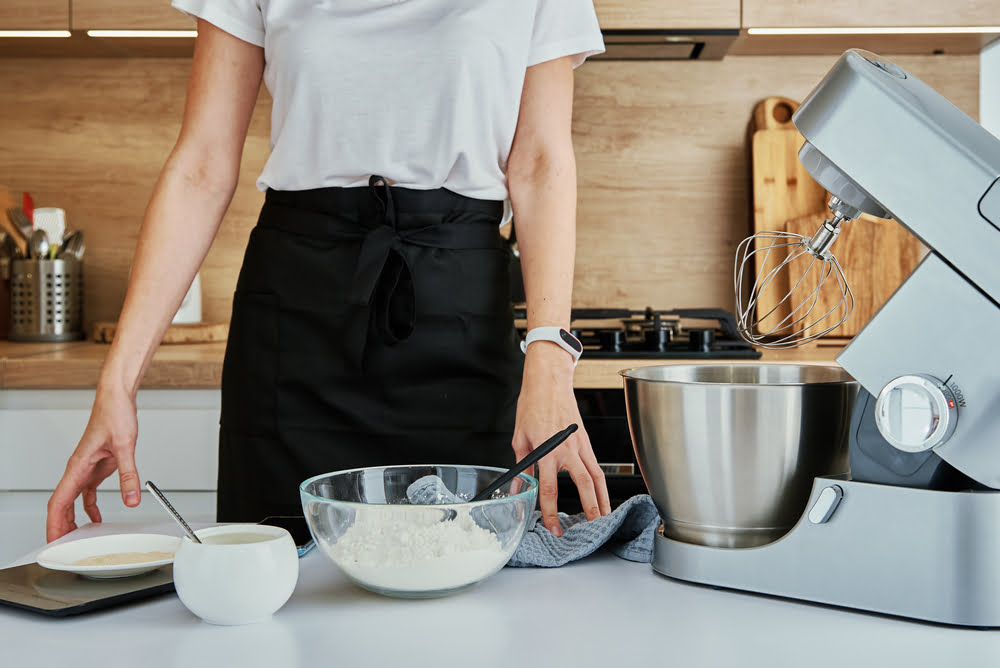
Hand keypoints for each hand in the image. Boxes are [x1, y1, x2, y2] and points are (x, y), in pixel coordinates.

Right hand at [46, 387, 140, 541]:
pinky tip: (97, 518)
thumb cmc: (114, 415)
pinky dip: (90, 506)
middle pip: (62, 504)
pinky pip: (89, 492)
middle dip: (60, 526)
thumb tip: (131, 498)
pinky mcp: (97, 466)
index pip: (59, 501)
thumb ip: (128, 474)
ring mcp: (87, 468)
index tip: (54, 540)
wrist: (117, 399)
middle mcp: (78, 469)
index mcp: (77, 466)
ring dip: (73, 519)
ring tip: (76, 538)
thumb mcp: (125, 446)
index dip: (54, 523)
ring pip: (73, 500)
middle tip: (62, 547)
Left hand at [512, 344, 610, 535]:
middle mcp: (567, 448)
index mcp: (547, 449)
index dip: (551, 511)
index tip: (553, 526)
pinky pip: (596, 466)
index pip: (549, 488)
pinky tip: (601, 494)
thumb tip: (518, 488)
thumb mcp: (520, 438)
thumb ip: (522, 466)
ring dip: (602, 499)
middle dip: (587, 509)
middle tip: (587, 529)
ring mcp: (580, 444)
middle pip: (582, 485)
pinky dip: (601, 483)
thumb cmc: (532, 404)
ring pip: (596, 477)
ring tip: (604, 517)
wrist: (549, 382)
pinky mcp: (586, 440)